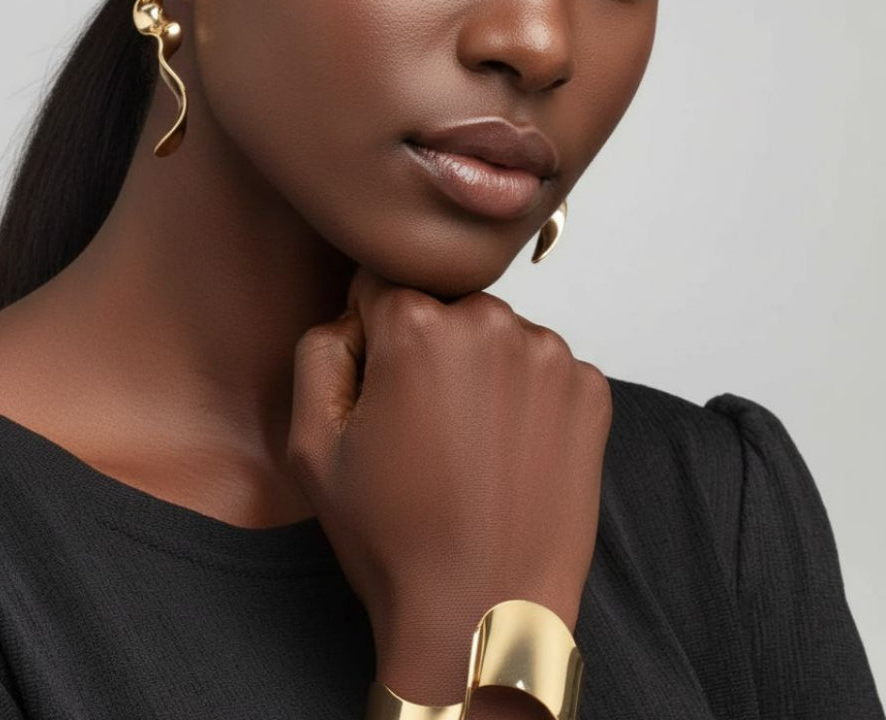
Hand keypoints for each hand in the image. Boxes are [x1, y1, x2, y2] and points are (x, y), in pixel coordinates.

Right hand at [287, 265, 610, 703]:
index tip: (380, 388)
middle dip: (428, 349)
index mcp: (418, 326)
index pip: (381, 285)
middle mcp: (492, 322)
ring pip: (495, 336)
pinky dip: (525, 398)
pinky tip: (508, 454)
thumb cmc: (395, 538)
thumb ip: (320, 349)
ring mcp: (551, 355)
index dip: (371, 337)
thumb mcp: (311, 444)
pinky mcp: (591, 389)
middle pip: (444, 308)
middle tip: (423, 429)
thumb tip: (356, 315)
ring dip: (480, 371)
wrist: (484, 616)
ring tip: (469, 448)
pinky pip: (543, 368)